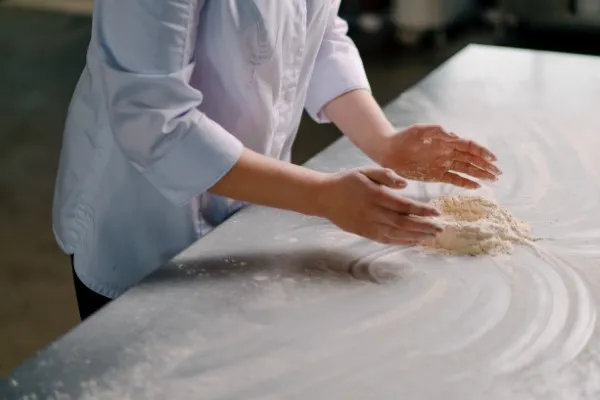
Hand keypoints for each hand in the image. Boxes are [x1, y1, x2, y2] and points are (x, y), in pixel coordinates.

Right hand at [316, 168, 443, 244]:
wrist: (324, 197)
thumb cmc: (347, 181)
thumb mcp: (364, 171)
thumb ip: (385, 175)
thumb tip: (405, 184)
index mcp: (375, 195)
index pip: (403, 205)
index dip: (421, 210)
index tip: (436, 212)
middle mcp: (373, 212)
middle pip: (403, 223)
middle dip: (424, 226)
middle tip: (440, 228)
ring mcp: (368, 225)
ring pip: (396, 234)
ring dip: (416, 236)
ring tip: (432, 236)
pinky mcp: (364, 233)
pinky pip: (386, 240)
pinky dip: (402, 241)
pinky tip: (414, 241)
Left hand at [379, 124, 501, 188]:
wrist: (388, 151)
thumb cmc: (404, 137)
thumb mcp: (420, 130)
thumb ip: (437, 131)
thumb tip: (454, 135)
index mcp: (446, 141)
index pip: (469, 146)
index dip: (482, 152)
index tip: (493, 159)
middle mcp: (448, 153)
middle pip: (471, 159)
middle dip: (485, 166)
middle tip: (498, 173)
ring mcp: (443, 164)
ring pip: (466, 170)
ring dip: (480, 174)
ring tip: (493, 180)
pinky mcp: (436, 175)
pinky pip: (454, 179)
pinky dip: (465, 183)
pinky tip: (476, 187)